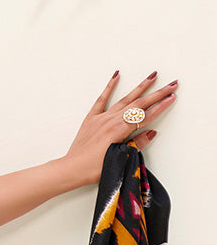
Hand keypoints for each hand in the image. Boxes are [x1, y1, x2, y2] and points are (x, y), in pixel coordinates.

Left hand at [65, 70, 176, 186]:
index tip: (172, 97)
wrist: (71, 169)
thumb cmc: (93, 169)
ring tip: (153, 76)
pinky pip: (101, 99)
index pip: (146, 116)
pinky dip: (109, 87)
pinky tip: (116, 76)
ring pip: (124, 99)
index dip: (161, 107)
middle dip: (157, 93)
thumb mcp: (119, 159)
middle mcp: (111, 120)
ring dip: (140, 87)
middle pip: (139, 104)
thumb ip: (137, 144)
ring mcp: (101, 118)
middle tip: (172, 84)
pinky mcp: (91, 119)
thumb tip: (151, 133)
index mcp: (119, 130)